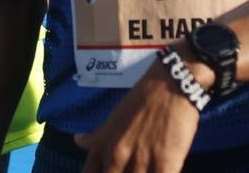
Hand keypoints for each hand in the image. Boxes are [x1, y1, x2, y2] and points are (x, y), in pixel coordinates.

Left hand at [73, 58, 201, 171]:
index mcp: (103, 149)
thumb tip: (77, 141)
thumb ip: (96, 137)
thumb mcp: (113, 118)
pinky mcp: (166, 166)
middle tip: (129, 171)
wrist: (170, 84)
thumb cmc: (141, 100)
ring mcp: (141, 163)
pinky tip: (161, 171)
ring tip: (144, 170)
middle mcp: (117, 158)